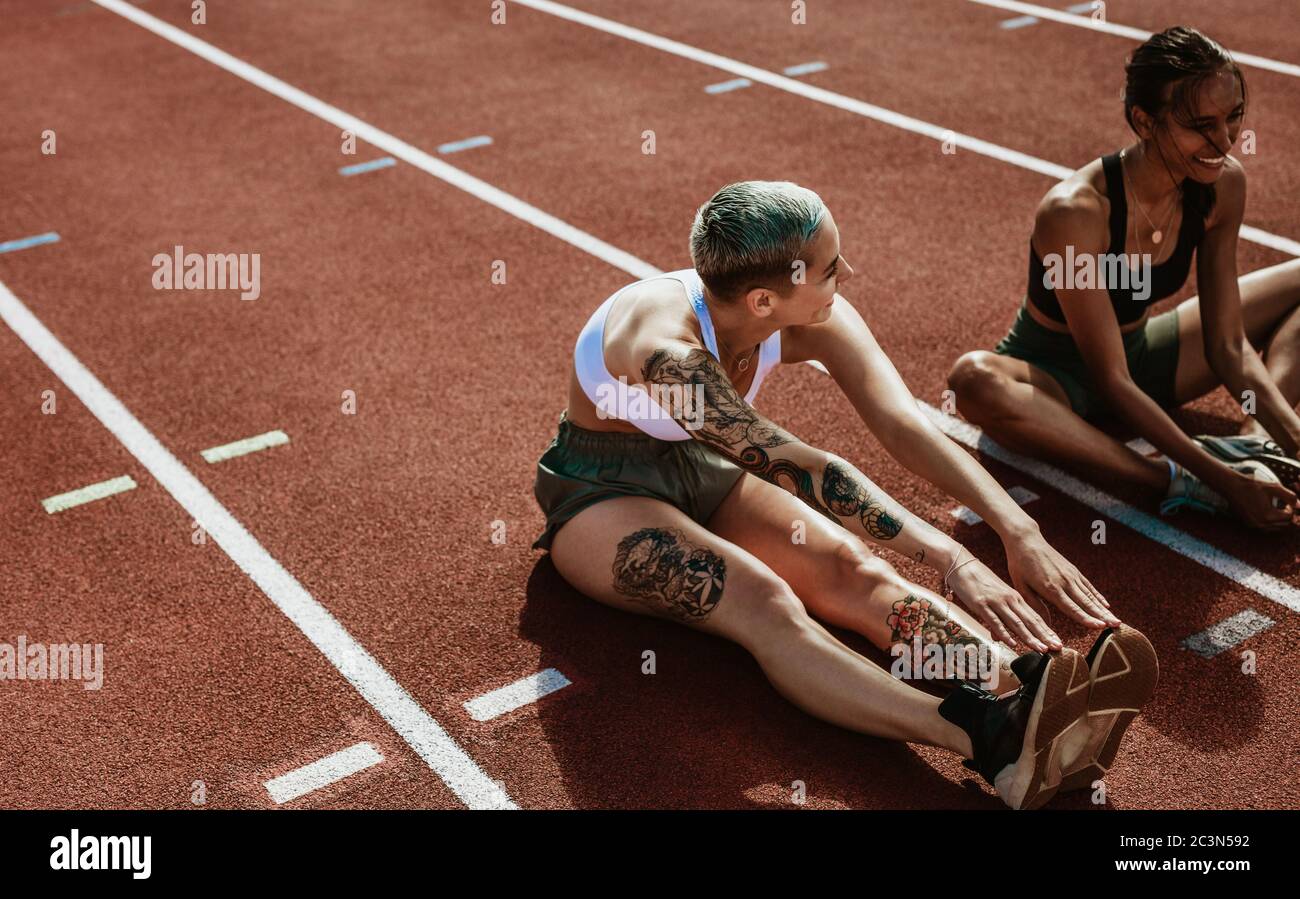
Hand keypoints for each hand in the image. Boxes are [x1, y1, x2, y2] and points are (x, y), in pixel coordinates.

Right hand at [946, 551, 1061, 651]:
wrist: (960, 563)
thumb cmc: (976, 579)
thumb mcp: (993, 597)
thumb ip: (999, 617)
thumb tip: (1000, 637)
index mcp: (1014, 596)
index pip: (1035, 616)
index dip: (1047, 631)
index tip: (1057, 643)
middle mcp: (1008, 599)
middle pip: (1030, 621)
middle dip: (1044, 636)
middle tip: (1057, 648)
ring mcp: (995, 602)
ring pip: (1016, 622)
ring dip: (1029, 637)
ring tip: (1041, 649)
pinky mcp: (981, 604)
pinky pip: (995, 621)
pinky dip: (1004, 633)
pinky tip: (1012, 643)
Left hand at [1004, 533, 1120, 629]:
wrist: (1026, 540)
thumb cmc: (1019, 564)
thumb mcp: (1020, 586)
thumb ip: (1035, 605)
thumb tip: (1047, 625)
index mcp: (1050, 588)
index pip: (1071, 608)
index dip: (1086, 618)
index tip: (1100, 627)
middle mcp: (1064, 582)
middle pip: (1086, 603)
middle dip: (1102, 616)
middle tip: (1117, 626)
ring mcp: (1071, 575)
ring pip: (1090, 596)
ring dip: (1103, 609)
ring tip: (1116, 621)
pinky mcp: (1073, 570)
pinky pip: (1088, 585)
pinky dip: (1097, 596)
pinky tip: (1106, 605)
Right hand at [1222, 472, 1296, 529]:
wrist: (1232, 487)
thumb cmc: (1253, 486)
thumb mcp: (1274, 488)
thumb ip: (1290, 496)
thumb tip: (1299, 505)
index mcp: (1268, 515)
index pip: (1289, 517)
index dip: (1291, 508)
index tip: (1287, 502)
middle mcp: (1261, 524)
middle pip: (1283, 525)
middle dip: (1287, 516)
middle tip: (1285, 506)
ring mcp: (1254, 526)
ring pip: (1275, 528)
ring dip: (1279, 521)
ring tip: (1278, 510)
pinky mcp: (1249, 525)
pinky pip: (1265, 528)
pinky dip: (1270, 523)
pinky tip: (1268, 513)